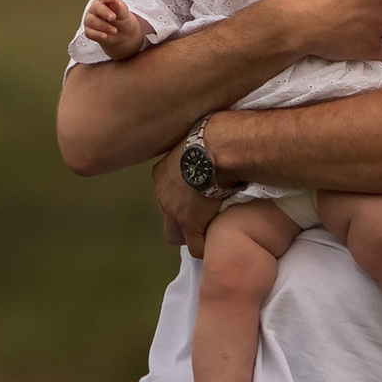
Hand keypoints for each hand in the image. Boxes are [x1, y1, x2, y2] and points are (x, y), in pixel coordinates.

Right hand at [81, 0, 151, 59]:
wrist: (121, 34)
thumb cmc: (121, 19)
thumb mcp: (123, 13)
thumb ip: (118, 7)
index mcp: (105, 0)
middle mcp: (95, 8)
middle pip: (96, 8)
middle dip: (105, 12)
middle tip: (113, 17)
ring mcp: (90, 19)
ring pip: (91, 21)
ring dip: (103, 26)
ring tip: (115, 31)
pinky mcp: (89, 31)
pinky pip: (89, 33)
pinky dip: (97, 35)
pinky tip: (105, 36)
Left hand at [150, 140, 221, 256]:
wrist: (219, 148)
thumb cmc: (215, 135)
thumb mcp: (197, 138)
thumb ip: (197, 147)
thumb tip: (213, 141)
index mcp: (163, 172)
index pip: (166, 193)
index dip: (181, 198)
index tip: (195, 197)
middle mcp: (163, 192)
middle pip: (166, 215)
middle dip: (179, 219)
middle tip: (200, 217)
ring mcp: (174, 210)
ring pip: (175, 234)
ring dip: (190, 234)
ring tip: (209, 232)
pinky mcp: (190, 224)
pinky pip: (196, 246)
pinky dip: (205, 245)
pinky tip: (218, 241)